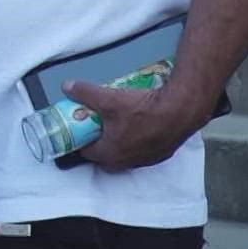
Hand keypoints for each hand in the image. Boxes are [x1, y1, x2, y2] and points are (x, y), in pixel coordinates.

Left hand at [64, 79, 213, 170]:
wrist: (181, 111)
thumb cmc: (141, 109)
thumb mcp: (107, 98)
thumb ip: (84, 92)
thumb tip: (66, 86)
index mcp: (110, 154)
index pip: (87, 152)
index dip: (80, 139)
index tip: (78, 128)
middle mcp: (127, 162)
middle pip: (106, 154)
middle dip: (99, 141)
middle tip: (97, 124)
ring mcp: (146, 159)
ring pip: (126, 152)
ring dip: (120, 140)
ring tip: (118, 122)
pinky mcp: (162, 153)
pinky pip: (143, 148)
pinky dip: (138, 139)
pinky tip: (140, 124)